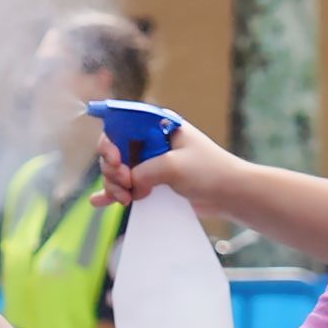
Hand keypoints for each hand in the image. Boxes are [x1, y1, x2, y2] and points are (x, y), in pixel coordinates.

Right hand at [96, 118, 239, 215]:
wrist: (230, 194)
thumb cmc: (209, 171)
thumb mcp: (173, 166)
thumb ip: (144, 171)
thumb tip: (127, 183)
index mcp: (156, 125)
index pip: (120, 125)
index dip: (111, 143)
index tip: (115, 161)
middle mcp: (150, 141)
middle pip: (114, 150)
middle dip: (113, 170)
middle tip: (125, 186)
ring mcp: (150, 162)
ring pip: (117, 170)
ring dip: (114, 185)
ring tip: (125, 199)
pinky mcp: (151, 181)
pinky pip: (125, 185)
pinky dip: (112, 193)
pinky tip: (98, 202)